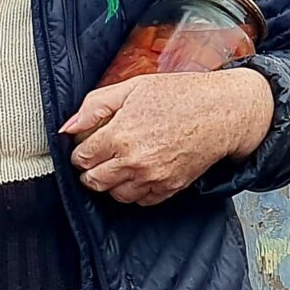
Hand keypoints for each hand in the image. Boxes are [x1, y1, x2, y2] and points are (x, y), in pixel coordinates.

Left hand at [59, 68, 274, 205]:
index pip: (81, 158)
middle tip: (97, 158)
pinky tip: (138, 173)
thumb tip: (68, 126)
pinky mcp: (169, 188)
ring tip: (117, 165)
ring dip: (111, 183)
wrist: (221, 112)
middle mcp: (134, 162)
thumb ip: (95, 106)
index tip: (85, 147)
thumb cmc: (179, 95)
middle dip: (90, 170)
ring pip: (115, 195)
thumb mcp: (132, 88)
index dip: (79, 152)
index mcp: (120, 135)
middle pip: (94, 181)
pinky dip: (135, 191)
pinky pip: (141, 201)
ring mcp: (152, 178)